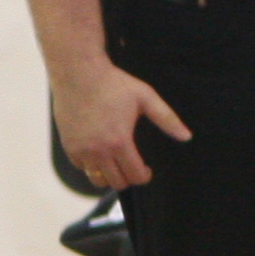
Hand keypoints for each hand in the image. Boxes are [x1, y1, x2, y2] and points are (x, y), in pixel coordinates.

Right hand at [53, 60, 188, 191]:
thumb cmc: (113, 84)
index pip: (134, 176)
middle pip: (116, 182)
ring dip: (109, 176)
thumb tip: (186, 136)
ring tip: (117, 163)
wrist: (78, 73)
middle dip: (129, 178)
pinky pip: (81, 167)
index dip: (144, 176)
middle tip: (134, 166)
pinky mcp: (68, 145)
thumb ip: (167, 119)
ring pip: (96, 179)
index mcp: (119, 142)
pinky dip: (92, 166)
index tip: (147, 169)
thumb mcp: (146, 97)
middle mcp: (97, 150)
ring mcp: (80, 150)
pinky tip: (101, 153)